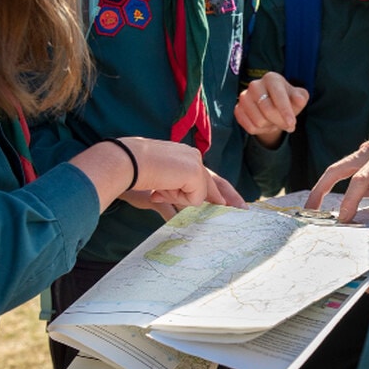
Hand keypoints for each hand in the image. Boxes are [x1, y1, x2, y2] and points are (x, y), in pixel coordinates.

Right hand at [71, 137, 244, 216]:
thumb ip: (173, 194)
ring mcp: (194, 165)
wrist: (125, 161)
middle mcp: (193, 157)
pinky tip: (161, 189)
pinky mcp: (194, 174)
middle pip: (216, 182)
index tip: (232, 202)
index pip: (208, 175)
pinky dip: (178, 199)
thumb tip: (182, 212)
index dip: (220, 189)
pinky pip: (194, 199)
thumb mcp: (158, 186)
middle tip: (244, 209)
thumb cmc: (134, 173)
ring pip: (199, 195)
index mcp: (185, 156)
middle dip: (230, 198)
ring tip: (158, 188)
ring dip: (178, 198)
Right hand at [234, 72, 309, 147]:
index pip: (278, 95)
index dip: (285, 111)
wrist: (272, 107)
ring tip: (274, 121)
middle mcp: (255, 85)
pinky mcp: (238, 109)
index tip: (292, 123)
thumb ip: (301, 98)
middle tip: (288, 125)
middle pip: (268, 110)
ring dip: (270, 126)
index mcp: (271, 78)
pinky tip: (265, 124)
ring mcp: (244, 97)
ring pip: (258, 121)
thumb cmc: (287, 100)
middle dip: (280, 121)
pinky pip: (250, 127)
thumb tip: (299, 99)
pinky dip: (260, 131)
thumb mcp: (298, 98)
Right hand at [306, 112, 368, 221]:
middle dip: (320, 189)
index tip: (344, 218)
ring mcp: (366, 151)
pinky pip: (362, 175)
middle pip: (336, 170)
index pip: (361, 180)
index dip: (351, 200)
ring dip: (358, 191)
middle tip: (309, 209)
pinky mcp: (368, 154)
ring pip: (347, 173)